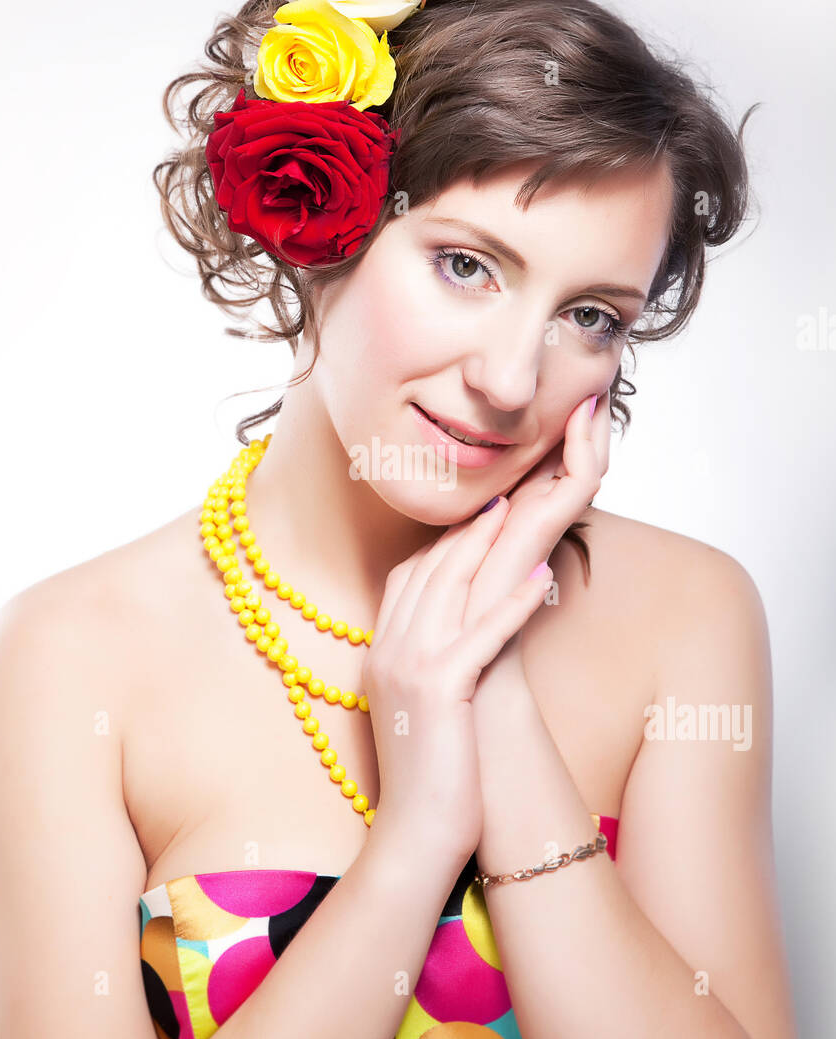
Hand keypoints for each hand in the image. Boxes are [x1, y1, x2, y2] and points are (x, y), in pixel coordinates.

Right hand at [363, 497, 553, 863]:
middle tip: (504, 496)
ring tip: (521, 512)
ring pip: (448, 587)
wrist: (415, 837)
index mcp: (380, 655)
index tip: (477, 518)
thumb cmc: (429, 780)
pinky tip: (540, 576)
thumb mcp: (424, 711)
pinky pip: (480, 630)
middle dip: (468, 530)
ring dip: (487, 545)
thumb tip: (459, 644)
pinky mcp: (439, 688)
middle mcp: (386, 651)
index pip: (408, 579)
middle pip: (428, 570)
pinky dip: (511, 600)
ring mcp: (408, 667)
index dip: (444, 544)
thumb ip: (432, 668)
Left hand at [463, 392, 611, 644]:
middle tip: (592, 369)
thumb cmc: (443, 619)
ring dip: (593, 423)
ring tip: (599, 379)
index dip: (551, 427)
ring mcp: (543, 525)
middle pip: (567, 459)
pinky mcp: (547, 532)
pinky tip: (585, 412)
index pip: (539, 465)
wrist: (454, 668)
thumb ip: (453, 523)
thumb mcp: (444, 553)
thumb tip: (440, 482)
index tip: (552, 382)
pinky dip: (587, 444)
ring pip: (583, 463)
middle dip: (578, 417)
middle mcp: (533, 520)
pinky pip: (580, 480)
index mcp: (511, 522)